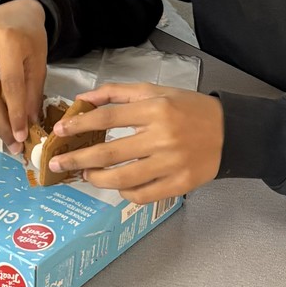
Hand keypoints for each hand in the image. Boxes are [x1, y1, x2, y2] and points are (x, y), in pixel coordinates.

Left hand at [48, 82, 223, 203]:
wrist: (228, 131)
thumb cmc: (188, 108)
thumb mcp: (156, 91)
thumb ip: (118, 93)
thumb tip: (84, 99)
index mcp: (155, 109)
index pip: (107, 118)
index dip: (79, 125)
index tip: (60, 131)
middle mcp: (161, 137)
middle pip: (108, 153)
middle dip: (76, 159)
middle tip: (57, 164)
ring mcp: (170, 164)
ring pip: (122, 179)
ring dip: (96, 179)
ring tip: (86, 174)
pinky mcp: (179, 184)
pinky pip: (142, 195)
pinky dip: (124, 193)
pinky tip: (117, 186)